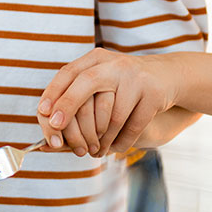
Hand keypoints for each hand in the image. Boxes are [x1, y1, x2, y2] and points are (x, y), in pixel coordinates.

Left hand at [36, 48, 180, 157]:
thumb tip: (48, 133)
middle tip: (58, 134)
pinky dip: (121, 142)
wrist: (169, 77)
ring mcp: (136, 78)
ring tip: (95, 152)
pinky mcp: (153, 93)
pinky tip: (115, 148)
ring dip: (101, 139)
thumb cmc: (124, 87)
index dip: (54, 93)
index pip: (69, 72)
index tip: (42, 114)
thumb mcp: (102, 83)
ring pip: (112, 115)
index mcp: (97, 59)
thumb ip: (76, 100)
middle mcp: (116, 64)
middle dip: (69, 108)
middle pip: (87, 83)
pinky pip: (133, 125)